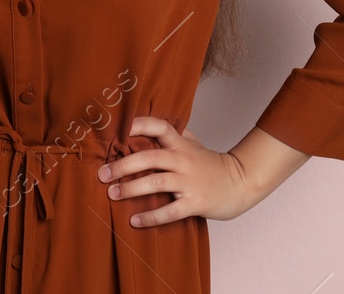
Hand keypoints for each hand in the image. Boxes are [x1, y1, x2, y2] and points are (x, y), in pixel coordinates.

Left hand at [96, 116, 260, 224]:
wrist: (240, 183)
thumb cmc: (211, 164)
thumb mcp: (195, 144)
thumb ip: (175, 134)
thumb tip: (150, 122)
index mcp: (181, 145)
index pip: (159, 127)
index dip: (139, 124)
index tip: (118, 128)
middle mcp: (183, 160)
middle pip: (150, 158)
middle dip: (123, 165)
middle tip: (102, 174)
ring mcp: (189, 182)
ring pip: (156, 183)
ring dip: (131, 189)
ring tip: (112, 194)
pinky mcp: (195, 203)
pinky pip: (170, 211)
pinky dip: (151, 217)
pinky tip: (135, 221)